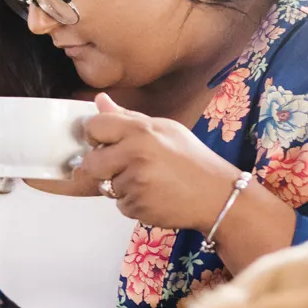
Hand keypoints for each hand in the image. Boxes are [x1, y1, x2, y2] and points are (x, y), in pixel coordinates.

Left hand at [79, 93, 238, 231]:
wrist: (216, 195)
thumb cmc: (191, 159)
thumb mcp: (164, 128)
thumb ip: (128, 117)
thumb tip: (99, 101)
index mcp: (140, 131)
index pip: (94, 127)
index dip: (95, 135)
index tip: (103, 141)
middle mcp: (134, 155)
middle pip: (91, 162)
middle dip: (100, 165)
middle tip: (121, 165)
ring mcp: (134, 183)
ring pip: (104, 186)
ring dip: (118, 185)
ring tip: (146, 180)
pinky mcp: (136, 207)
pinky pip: (119, 204)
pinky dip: (131, 202)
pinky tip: (152, 195)